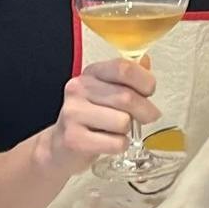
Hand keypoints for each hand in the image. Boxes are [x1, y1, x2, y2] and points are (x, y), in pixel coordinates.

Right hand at [37, 57, 158, 174]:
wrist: (59, 146)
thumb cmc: (91, 117)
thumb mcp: (107, 91)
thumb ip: (128, 77)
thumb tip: (145, 61)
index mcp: (91, 73)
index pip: (123, 68)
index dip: (145, 81)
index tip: (149, 92)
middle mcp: (79, 89)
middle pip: (127, 97)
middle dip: (146, 111)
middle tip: (147, 117)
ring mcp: (73, 113)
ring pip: (123, 122)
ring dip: (128, 130)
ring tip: (118, 130)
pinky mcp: (74, 139)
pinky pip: (116, 143)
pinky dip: (121, 145)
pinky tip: (109, 142)